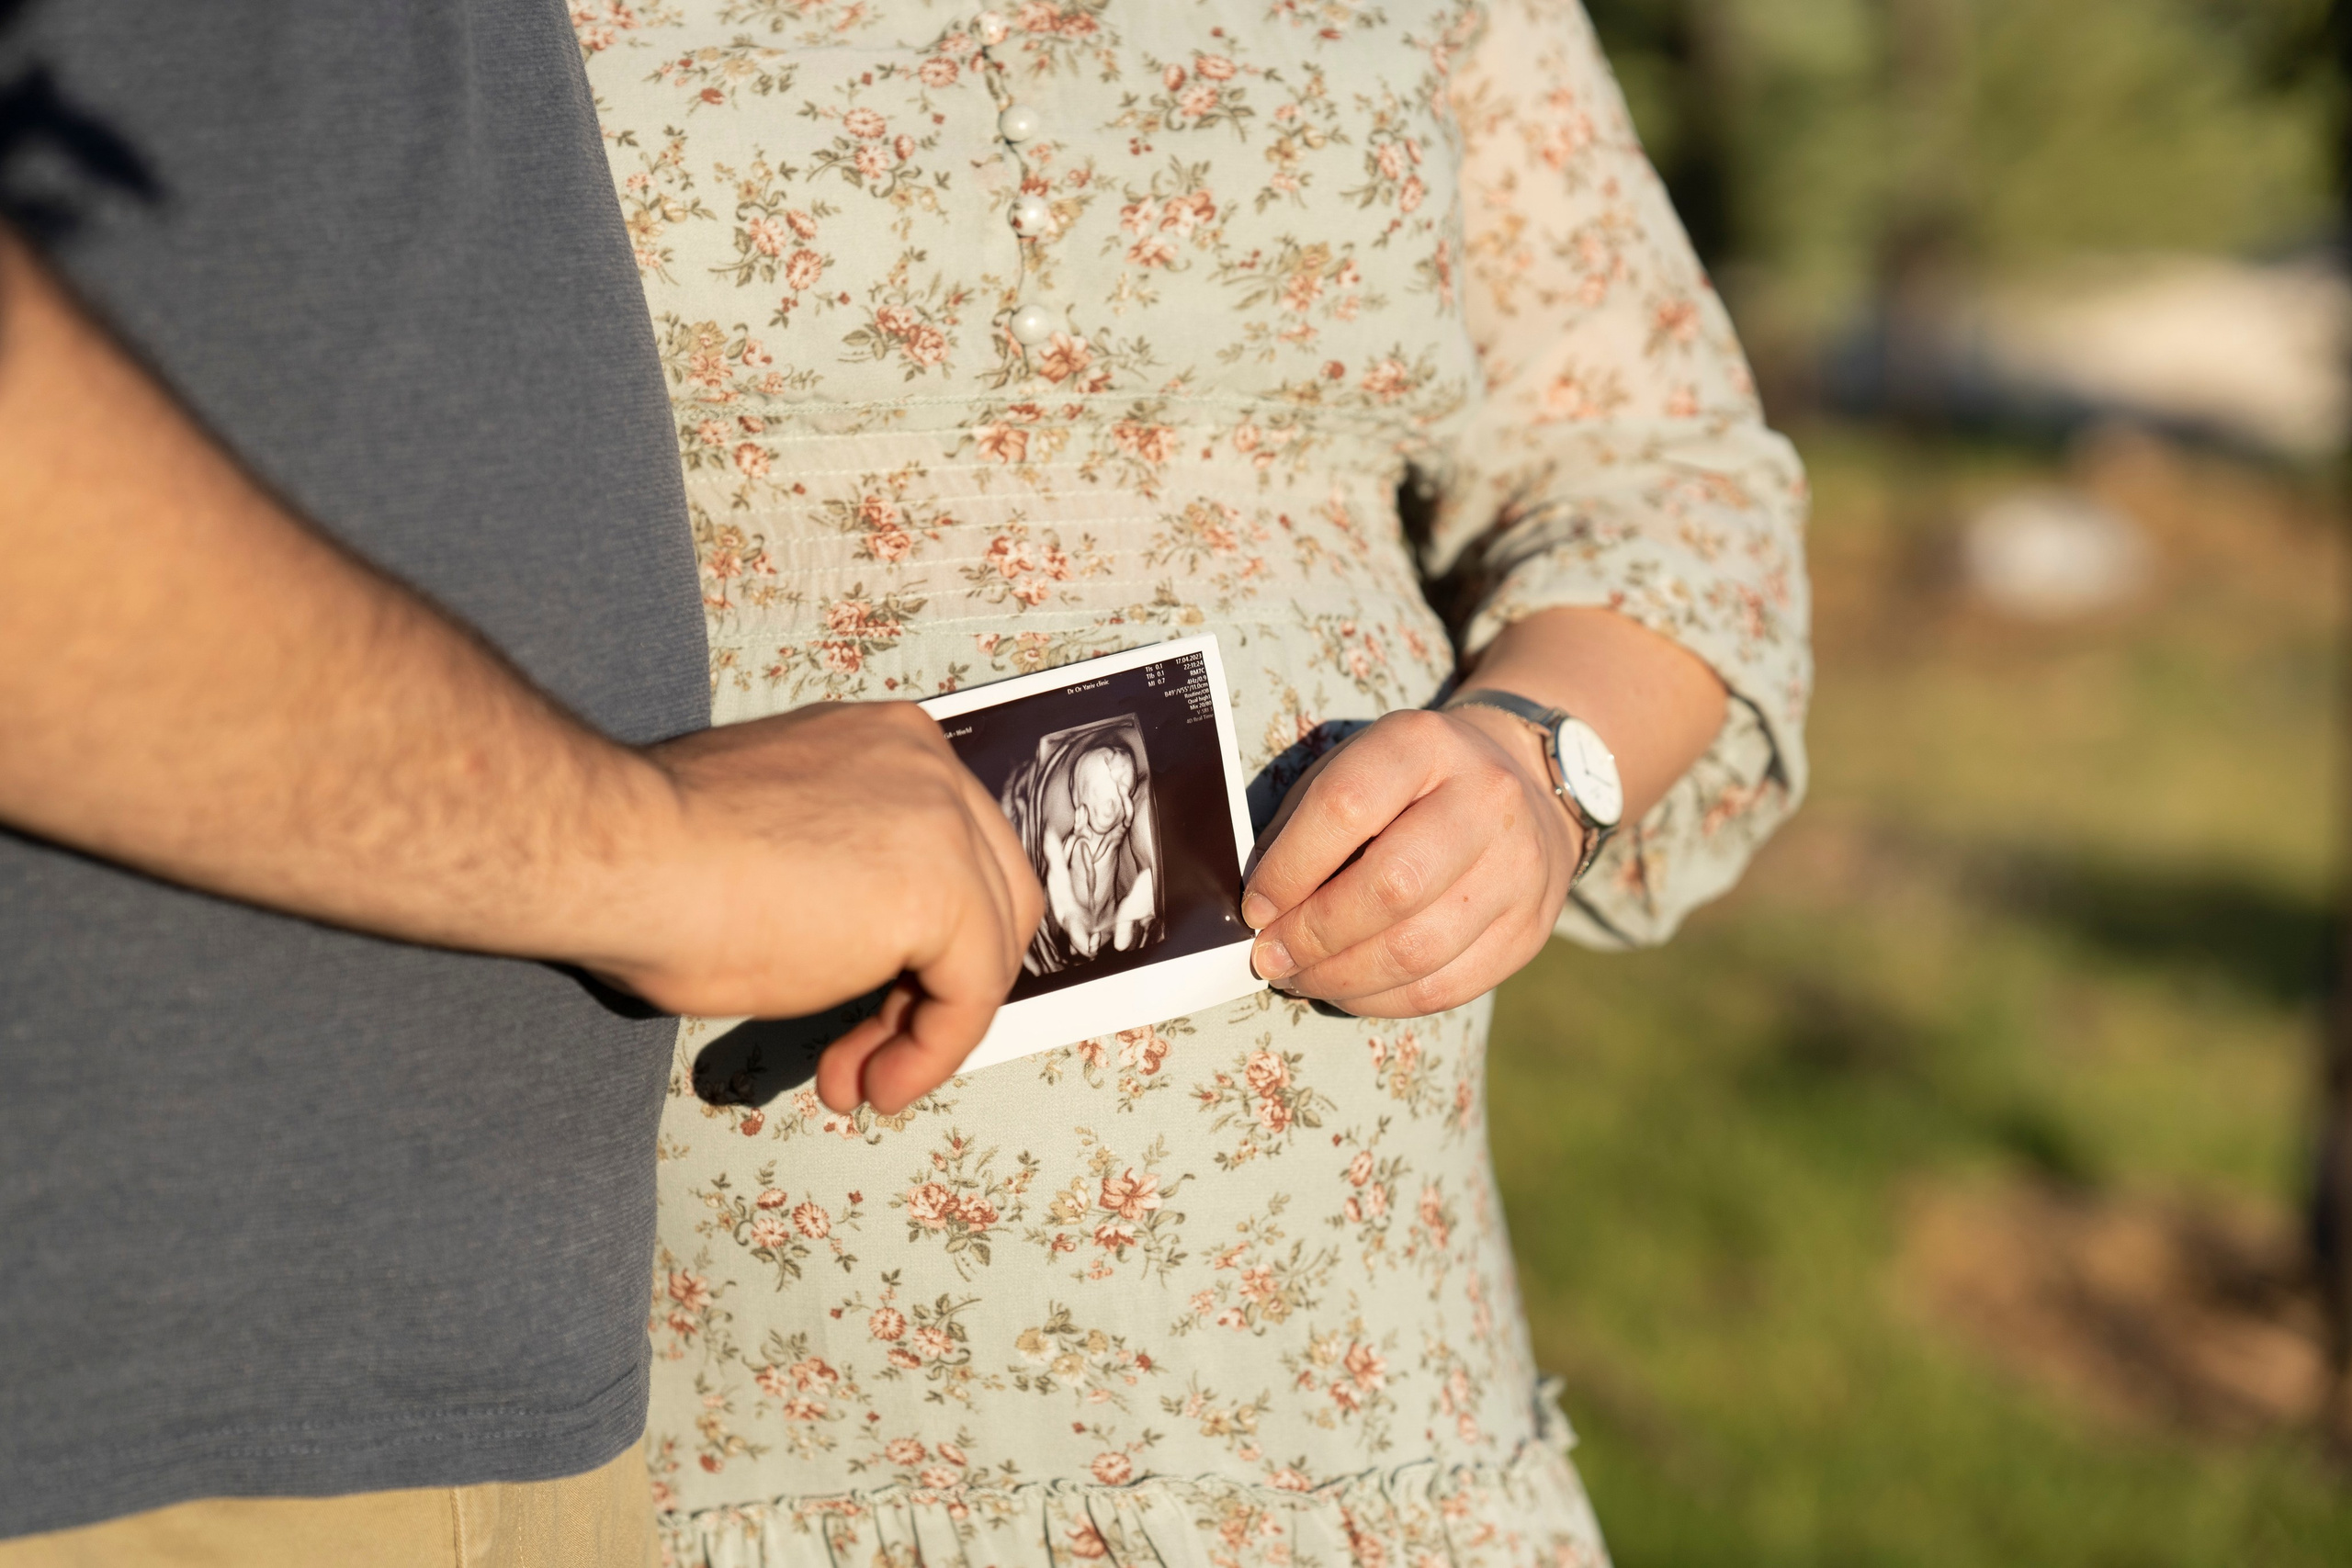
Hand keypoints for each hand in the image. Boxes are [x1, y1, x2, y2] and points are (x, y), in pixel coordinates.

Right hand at [595, 701, 1042, 1114]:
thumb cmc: (655, 856)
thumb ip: (835, 876)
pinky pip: (970, 993)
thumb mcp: (776, 851)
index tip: (863, 1003)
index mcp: (885, 745)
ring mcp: (943, 823)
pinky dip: (933, 1051)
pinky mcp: (944, 892)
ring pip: (985, 948)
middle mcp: (927, 769)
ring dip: (926, 1031)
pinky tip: (876, 1082)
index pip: (950, 854)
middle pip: (987, 898)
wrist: (622, 858)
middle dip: (932, 989)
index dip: (916, 944)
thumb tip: (852, 938)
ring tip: (861, 1080)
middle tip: (868, 1048)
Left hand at [1238, 707, 1580, 1016]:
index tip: (1256, 908)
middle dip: (1314, 934)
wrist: (1523, 786)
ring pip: (1418, 950)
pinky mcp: (1528, 930)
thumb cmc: (1410, 784)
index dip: (1288, 869)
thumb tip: (1260, 909)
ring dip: (1341, 978)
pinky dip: (1380, 1000)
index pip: (1345, 807)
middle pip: (1392, 887)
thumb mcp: (1356, 767)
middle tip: (1270, 957)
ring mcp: (1517, 869)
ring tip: (1300, 977)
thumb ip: (1304, 825)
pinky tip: (1347, 989)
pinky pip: (1444, 988)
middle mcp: (1485, 801)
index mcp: (1424, 745)